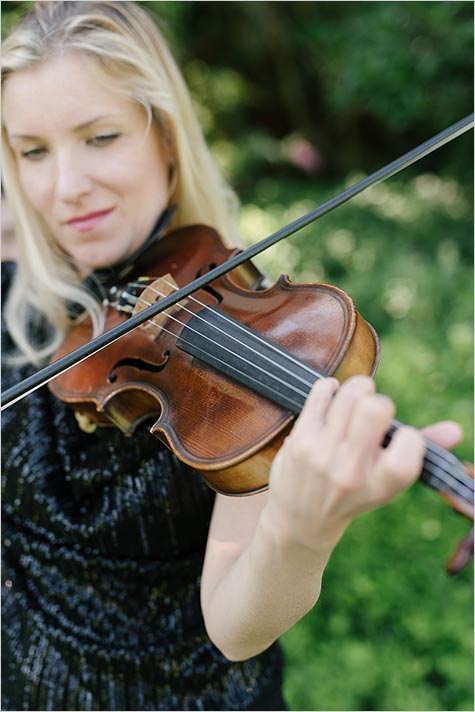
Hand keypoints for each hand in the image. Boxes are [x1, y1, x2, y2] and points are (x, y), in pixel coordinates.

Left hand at [266, 375, 427, 552]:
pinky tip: (332, 396)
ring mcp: (322, 455)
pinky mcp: (300, 440)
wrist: (302, 520)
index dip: (409, 434)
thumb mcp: (387, 480)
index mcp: (382, 484)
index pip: (412, 442)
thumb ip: (423, 451)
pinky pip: (321, 394)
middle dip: (379, 400)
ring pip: (348, 396)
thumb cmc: (354, 491)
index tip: (399, 441)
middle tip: (373, 409)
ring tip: (356, 398)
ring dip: (357, 388)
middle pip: (375, 409)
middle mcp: (351, 471)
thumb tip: (456, 430)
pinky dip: (330, 387)